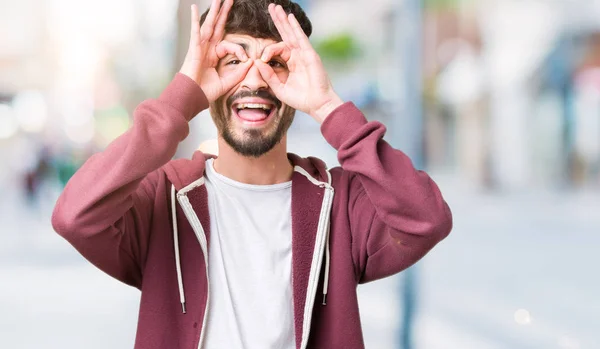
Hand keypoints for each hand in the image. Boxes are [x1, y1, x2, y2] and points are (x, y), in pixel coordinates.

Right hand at [179, 0, 251, 101]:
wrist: (191, 97)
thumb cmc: (204, 92)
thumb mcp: (227, 82)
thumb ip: (239, 72)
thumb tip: (251, 61)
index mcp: (213, 56)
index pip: (229, 45)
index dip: (239, 50)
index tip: (246, 59)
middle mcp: (206, 49)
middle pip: (217, 27)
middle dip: (223, 13)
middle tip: (229, 0)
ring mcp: (199, 47)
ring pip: (208, 25)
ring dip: (213, 12)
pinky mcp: (194, 49)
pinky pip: (195, 31)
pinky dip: (195, 19)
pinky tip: (194, 7)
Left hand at [255, 4, 343, 122]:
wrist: (317, 104)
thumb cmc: (301, 99)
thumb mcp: (279, 88)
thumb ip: (268, 75)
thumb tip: (257, 61)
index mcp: (290, 63)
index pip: (277, 49)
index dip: (267, 51)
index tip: (261, 59)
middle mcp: (297, 56)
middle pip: (285, 35)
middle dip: (277, 21)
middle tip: (270, 7)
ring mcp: (304, 54)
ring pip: (292, 33)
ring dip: (284, 20)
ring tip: (276, 8)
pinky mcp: (310, 55)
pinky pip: (301, 38)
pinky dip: (295, 27)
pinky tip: (289, 17)